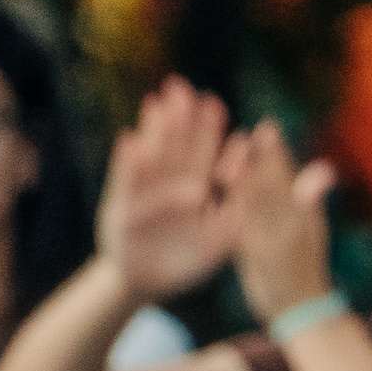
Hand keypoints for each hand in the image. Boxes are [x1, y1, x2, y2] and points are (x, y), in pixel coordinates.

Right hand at [97, 76, 246, 304]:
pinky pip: (126, 186)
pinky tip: (130, 142)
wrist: (146, 283)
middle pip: (174, 148)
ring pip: (150, 159)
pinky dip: (128, 165)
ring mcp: (142, 195)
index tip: (214, 104)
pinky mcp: (119, 210)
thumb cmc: (186, 264)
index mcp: (194, 191)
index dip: (207, 131)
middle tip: (181, 87)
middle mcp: (166, 186)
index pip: (203, 156)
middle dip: (178, 118)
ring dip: (153, 132)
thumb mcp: (217, 244)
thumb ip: (232, 221)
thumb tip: (251, 201)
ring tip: (157, 103)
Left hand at [222, 123, 336, 324]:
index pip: (289, 179)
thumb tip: (324, 168)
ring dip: (245, 174)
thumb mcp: (315, 234)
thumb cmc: (306, 270)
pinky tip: (216, 189)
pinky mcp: (256, 256)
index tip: (267, 128)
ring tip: (231, 151)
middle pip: (271, 185)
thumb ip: (310, 200)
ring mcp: (273, 240)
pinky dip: (232, 203)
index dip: (278, 153)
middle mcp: (290, 226)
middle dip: (259, 157)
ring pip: (257, 201)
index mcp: (304, 218)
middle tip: (245, 132)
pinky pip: (241, 224)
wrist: (300, 311)